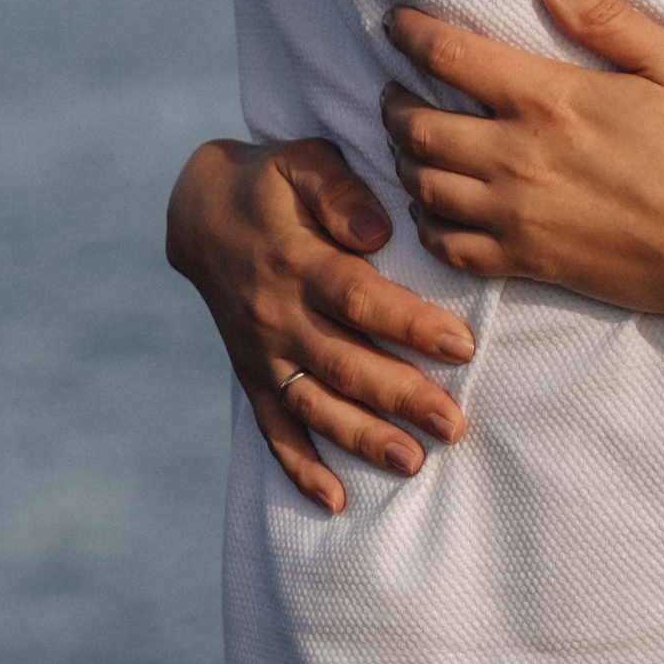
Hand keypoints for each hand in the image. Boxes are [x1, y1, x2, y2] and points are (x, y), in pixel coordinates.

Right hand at [164, 137, 475, 516]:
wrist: (200, 215)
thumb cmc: (273, 183)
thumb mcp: (303, 163)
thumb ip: (340, 192)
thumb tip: (376, 231)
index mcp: (297, 260)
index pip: (358, 299)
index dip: (409, 324)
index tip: (462, 345)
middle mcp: (278, 315)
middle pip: (344, 363)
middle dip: (401, 397)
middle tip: (454, 424)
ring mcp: (263, 353)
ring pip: (314, 405)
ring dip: (362, 438)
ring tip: (413, 463)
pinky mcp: (252, 377)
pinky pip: (273, 431)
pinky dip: (301, 469)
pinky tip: (337, 500)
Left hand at [381, 0, 663, 335]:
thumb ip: (606, 19)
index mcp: (551, 100)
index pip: (450, 57)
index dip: (411, 34)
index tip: (396, 24)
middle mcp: (519, 157)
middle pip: (417, 126)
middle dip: (394, 102)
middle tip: (396, 88)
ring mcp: (518, 216)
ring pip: (424, 186)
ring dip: (405, 160)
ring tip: (411, 144)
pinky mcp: (530, 263)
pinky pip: (451, 248)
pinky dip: (428, 226)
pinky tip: (434, 210)